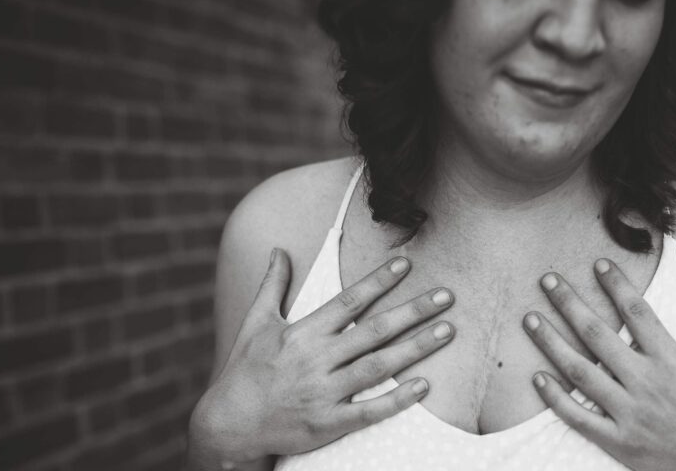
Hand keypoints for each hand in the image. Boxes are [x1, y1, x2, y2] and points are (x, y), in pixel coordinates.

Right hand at [190, 249, 455, 464]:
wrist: (228, 424)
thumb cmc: (245, 370)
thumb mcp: (257, 323)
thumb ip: (272, 286)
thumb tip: (278, 251)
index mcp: (303, 333)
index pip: (349, 301)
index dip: (379, 281)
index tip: (407, 264)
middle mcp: (316, 359)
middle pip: (373, 330)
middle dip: (413, 311)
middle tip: (446, 296)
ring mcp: (323, 392)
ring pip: (378, 366)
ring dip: (416, 348)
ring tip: (447, 331)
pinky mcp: (327, 423)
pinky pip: (369, 411)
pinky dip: (397, 399)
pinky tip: (424, 386)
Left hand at [523, 259, 675, 470]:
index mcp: (670, 360)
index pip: (636, 312)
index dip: (616, 285)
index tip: (598, 264)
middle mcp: (645, 382)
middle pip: (597, 336)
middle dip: (569, 304)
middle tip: (547, 280)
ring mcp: (629, 413)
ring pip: (580, 373)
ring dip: (552, 344)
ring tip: (530, 320)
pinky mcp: (619, 441)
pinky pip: (579, 418)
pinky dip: (556, 399)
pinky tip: (538, 377)